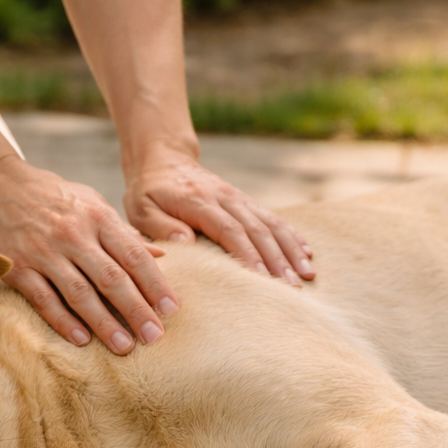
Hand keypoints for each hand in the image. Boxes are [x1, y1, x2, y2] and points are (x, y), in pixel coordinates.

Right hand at [0, 156, 178, 354]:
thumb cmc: (53, 197)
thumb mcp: (93, 203)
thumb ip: (124, 233)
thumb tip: (161, 255)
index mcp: (97, 217)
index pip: (134, 255)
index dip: (155, 284)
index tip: (171, 310)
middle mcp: (73, 235)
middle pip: (111, 279)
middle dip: (136, 310)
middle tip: (154, 336)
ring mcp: (43, 252)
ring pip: (80, 294)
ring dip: (104, 323)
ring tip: (124, 347)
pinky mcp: (17, 267)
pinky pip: (44, 299)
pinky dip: (63, 321)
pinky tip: (82, 339)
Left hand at [125, 148, 313, 284]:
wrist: (164, 158)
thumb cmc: (149, 191)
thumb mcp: (141, 208)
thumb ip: (161, 226)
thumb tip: (187, 243)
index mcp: (199, 202)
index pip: (229, 230)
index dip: (247, 255)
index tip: (261, 279)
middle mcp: (225, 198)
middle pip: (257, 230)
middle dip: (277, 260)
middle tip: (292, 289)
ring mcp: (238, 199)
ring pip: (271, 224)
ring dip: (291, 250)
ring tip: (306, 276)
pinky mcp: (245, 202)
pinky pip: (273, 218)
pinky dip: (292, 236)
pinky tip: (307, 253)